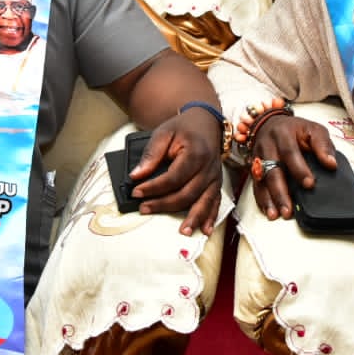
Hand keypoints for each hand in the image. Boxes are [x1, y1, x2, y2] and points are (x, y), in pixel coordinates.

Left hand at [128, 108, 223, 235]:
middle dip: (164, 204)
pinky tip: (206, 230)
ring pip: (204, 201)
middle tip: (144, 209)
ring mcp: (214, 177)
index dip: (153, 187)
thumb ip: (151, 154)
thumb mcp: (163, 133)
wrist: (205, 122)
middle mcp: (208, 167)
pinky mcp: (217, 183)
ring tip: (183, 231)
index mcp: (195, 153)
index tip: (136, 192)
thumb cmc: (183, 128)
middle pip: (187, 193)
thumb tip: (136, 175)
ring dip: (194, 218)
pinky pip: (215, 202)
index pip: (173, 177)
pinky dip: (211, 217)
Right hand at [248, 114, 336, 219]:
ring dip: (268, 199)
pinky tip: (267, 210)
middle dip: (280, 192)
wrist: (269, 122)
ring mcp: (258, 157)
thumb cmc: (294, 129)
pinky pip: (255, 184)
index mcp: (283, 134)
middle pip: (272, 170)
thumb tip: (331, 164)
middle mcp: (267, 146)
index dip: (299, 169)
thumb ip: (322, 145)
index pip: (290, 153)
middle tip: (288, 210)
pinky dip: (260, 198)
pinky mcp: (254, 167)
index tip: (309, 184)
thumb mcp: (313, 129)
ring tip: (275, 214)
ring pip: (261, 180)